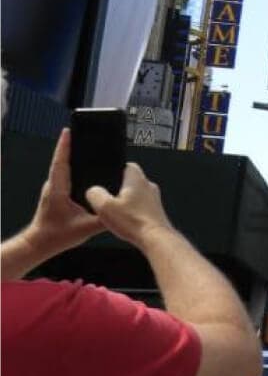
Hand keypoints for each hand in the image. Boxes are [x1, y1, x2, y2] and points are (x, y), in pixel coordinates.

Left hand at [21, 129, 104, 256]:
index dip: (64, 146)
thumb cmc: (57, 235)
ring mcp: (54, 188)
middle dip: (71, 145)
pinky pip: (65, 175)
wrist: (39, 244)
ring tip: (86, 145)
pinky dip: (73, 166)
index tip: (68, 131)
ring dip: (72, 155)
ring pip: (63, 167)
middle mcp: (54, 185)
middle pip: (62, 160)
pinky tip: (85, 167)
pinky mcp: (57, 193)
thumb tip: (120, 208)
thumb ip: (104, 218)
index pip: (60, 163)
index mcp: (58, 189)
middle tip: (83, 132)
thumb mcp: (86, 228)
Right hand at [87, 162, 174, 247]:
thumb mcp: (104, 206)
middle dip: (120, 188)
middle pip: (132, 181)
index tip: (108, 177)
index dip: (116, 169)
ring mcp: (155, 199)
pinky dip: (134, 211)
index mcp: (137, 179)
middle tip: (109, 198)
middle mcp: (149, 186)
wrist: (155, 238)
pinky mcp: (156, 211)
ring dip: (127, 201)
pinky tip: (126, 221)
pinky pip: (142, 207)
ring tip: (116, 212)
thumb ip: (95, 194)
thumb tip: (92, 190)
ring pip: (138, 194)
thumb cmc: (134, 222)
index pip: (128, 165)